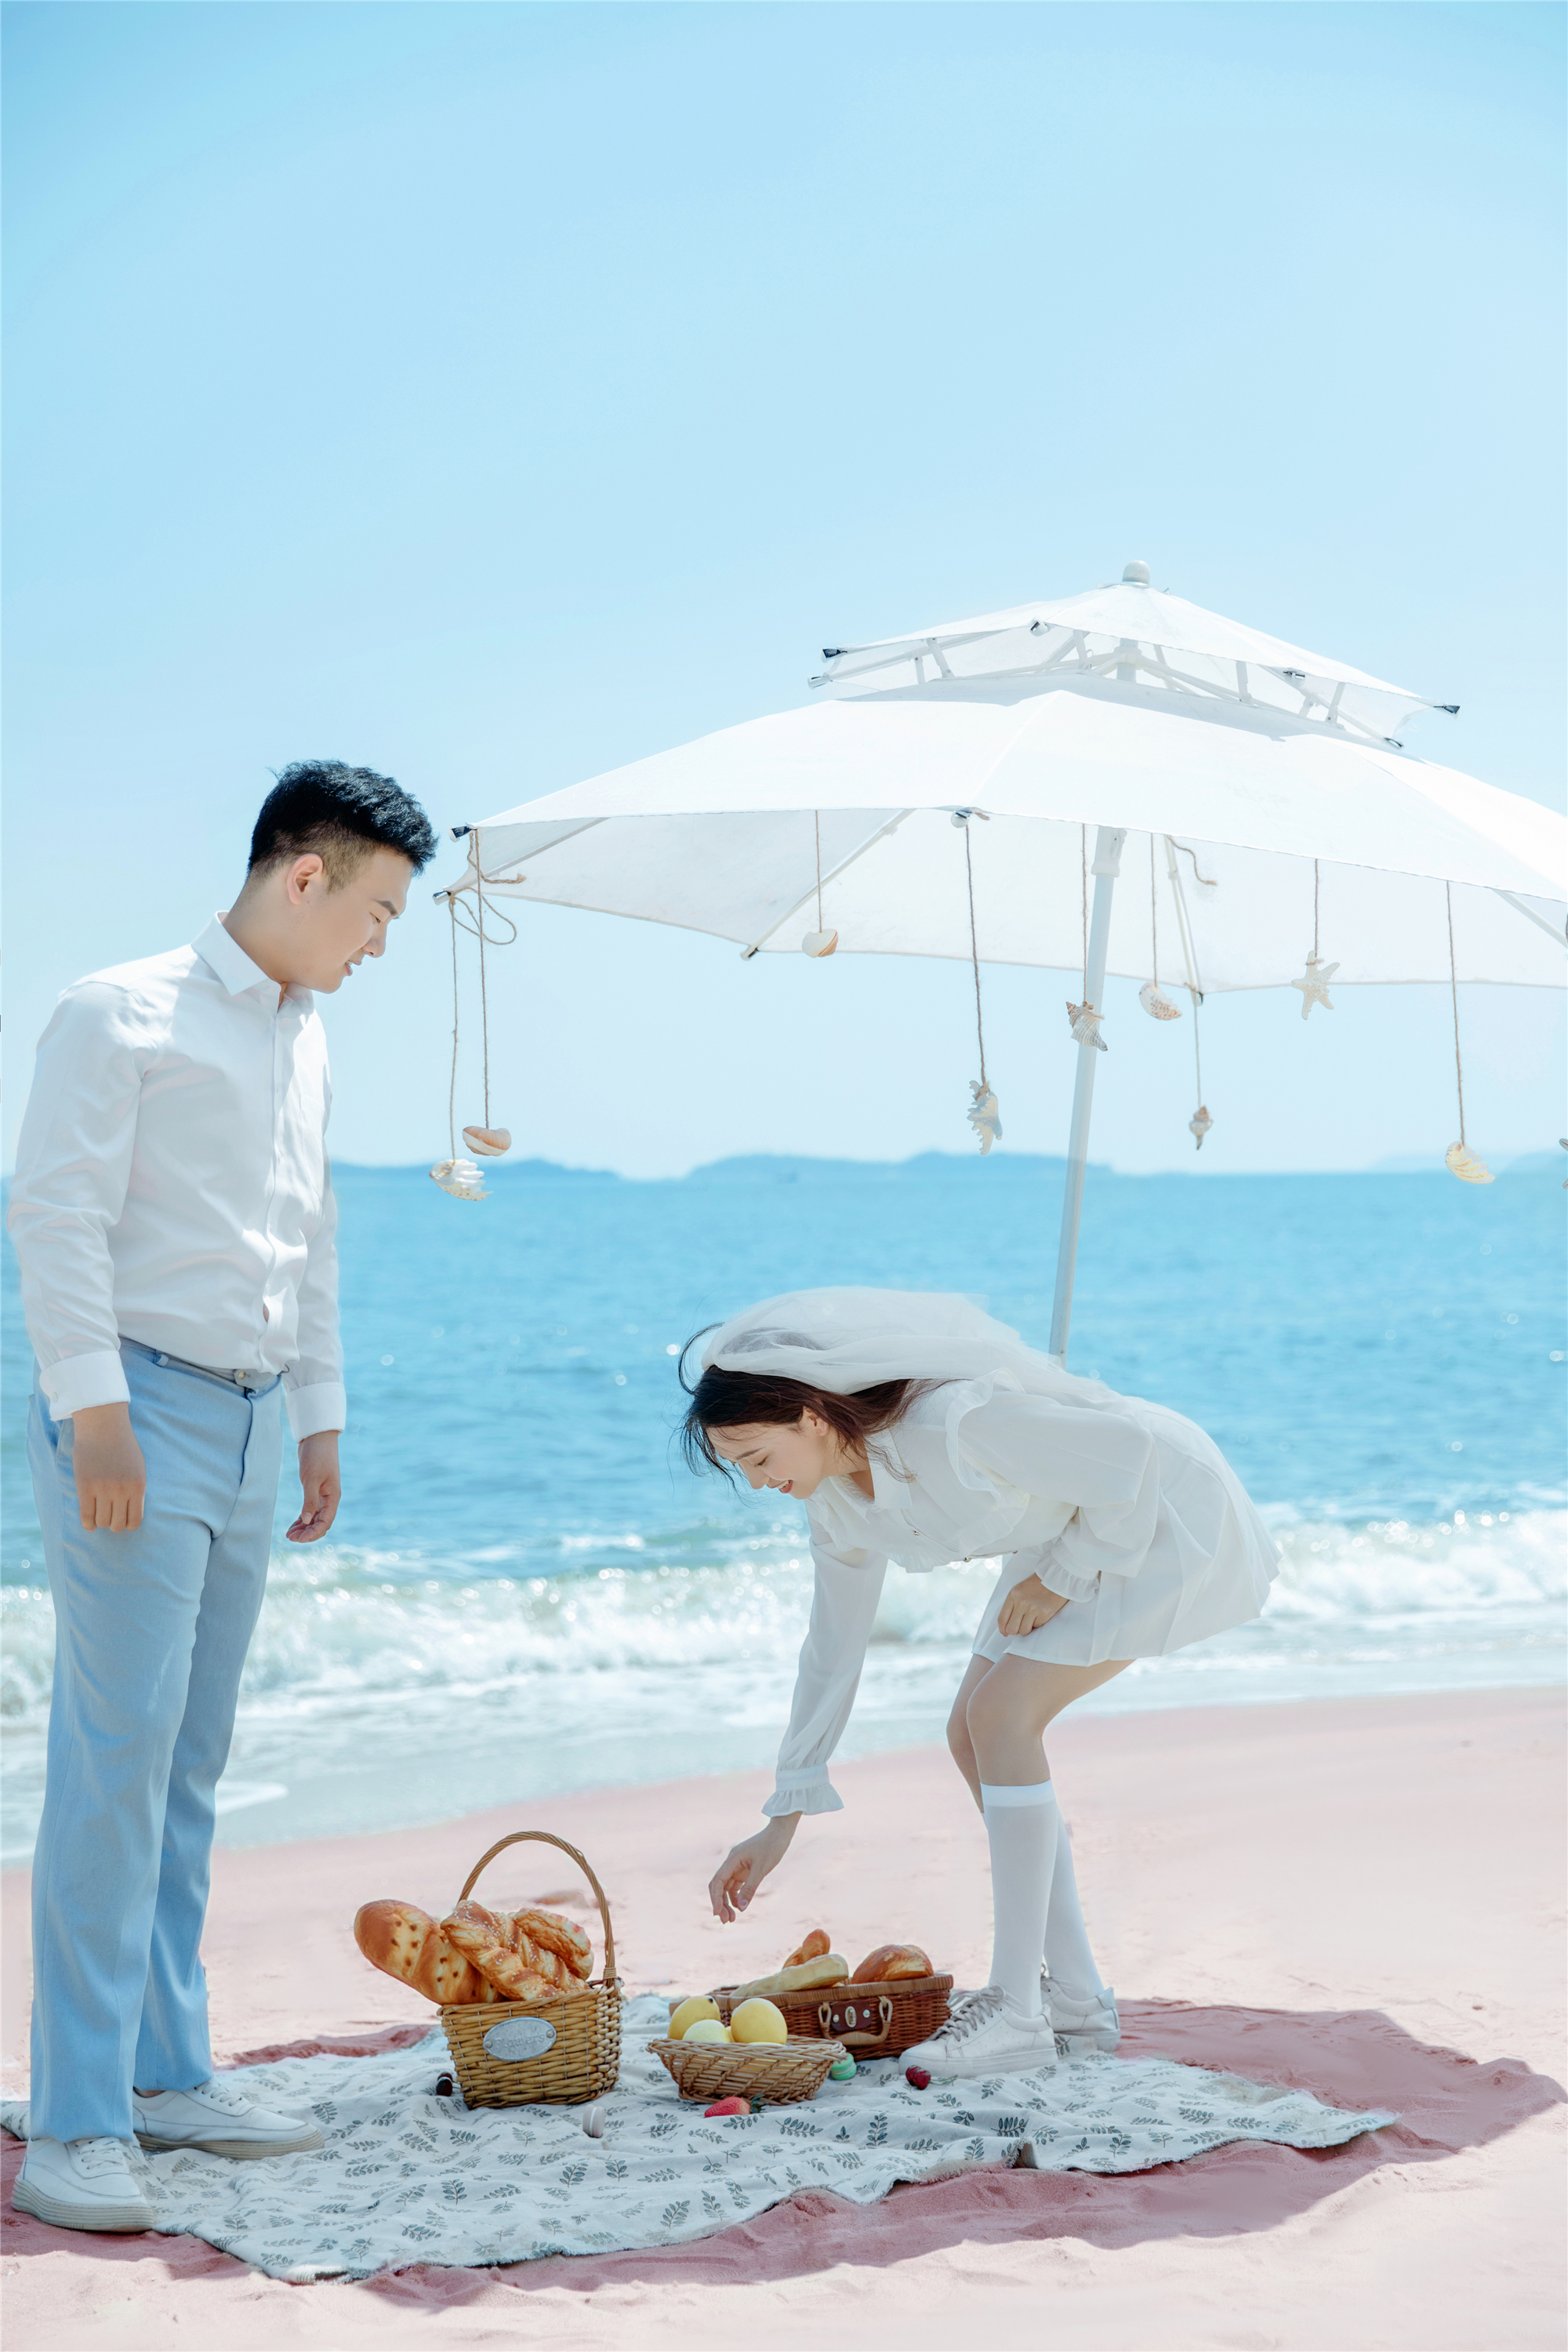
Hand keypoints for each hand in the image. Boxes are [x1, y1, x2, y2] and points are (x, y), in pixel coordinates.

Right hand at [72, 1401, 146, 1532]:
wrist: (103, 1425)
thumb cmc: (122, 1446)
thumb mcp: (138, 1468)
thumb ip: (135, 1490)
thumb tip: (130, 1513)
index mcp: (138, 1486)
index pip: (135, 1520)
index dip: (128, 1524)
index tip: (122, 1519)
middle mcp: (122, 1490)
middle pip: (117, 1525)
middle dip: (113, 1523)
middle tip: (109, 1515)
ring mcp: (103, 1489)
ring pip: (101, 1522)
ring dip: (100, 1521)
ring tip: (99, 1512)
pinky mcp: (85, 1486)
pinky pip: (86, 1516)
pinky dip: (87, 1523)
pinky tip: (89, 1521)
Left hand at [288, 1431, 340, 1542]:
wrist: (317, 1438)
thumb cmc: (317, 1456)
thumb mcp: (312, 1478)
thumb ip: (309, 1500)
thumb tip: (306, 1521)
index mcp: (333, 1497)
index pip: (325, 1522)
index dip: (313, 1533)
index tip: (299, 1540)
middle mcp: (329, 1499)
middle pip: (320, 1523)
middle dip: (307, 1533)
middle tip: (291, 1539)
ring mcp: (322, 1496)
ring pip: (314, 1518)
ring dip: (303, 1528)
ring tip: (289, 1535)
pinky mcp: (314, 1491)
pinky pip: (310, 1511)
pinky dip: (302, 1519)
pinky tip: (293, 1526)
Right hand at [708, 1814, 799, 1923]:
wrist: (780, 1833)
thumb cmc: (771, 1847)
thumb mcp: (762, 1869)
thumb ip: (750, 1888)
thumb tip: (741, 1908)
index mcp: (732, 1859)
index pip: (718, 1881)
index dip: (715, 1898)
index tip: (717, 1913)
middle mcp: (732, 1863)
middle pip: (719, 1886)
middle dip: (720, 1903)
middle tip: (726, 1921)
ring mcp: (737, 1867)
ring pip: (726, 1888)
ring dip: (727, 1903)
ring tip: (732, 1919)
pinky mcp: (744, 1870)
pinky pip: (735, 1886)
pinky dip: (736, 1897)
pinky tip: (739, 1907)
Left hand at [997, 1572, 1069, 1638]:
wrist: (1055, 1579)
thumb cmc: (1036, 1586)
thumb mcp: (1019, 1591)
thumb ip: (1011, 1606)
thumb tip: (1006, 1626)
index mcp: (1013, 1596)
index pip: (1002, 1619)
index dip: (1002, 1629)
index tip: (1005, 1632)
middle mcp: (1021, 1603)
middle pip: (1011, 1628)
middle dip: (1014, 1631)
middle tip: (1019, 1627)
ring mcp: (1033, 1609)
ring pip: (1023, 1631)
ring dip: (1026, 1628)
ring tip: (1030, 1620)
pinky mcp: (1043, 1614)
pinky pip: (1036, 1627)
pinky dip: (1037, 1623)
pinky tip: (1039, 1614)